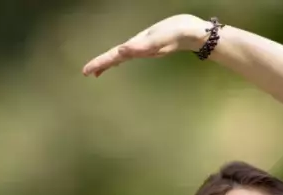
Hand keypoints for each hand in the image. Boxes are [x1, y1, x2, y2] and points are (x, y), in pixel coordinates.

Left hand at [81, 14, 211, 76]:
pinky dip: (123, 54)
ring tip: (101, 68)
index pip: (114, 57)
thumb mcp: (159, 39)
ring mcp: (146, 48)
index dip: (100, 63)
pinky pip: (132, 52)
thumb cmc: (178, 34)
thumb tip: (122, 51)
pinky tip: (124, 54)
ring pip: (123, 57)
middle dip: (102, 65)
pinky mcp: (150, 44)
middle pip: (116, 59)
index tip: (86, 72)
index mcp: (138, 49)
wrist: (196, 35)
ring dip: (111, 62)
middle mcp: (140, 50)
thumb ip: (142, 46)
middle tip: (87, 72)